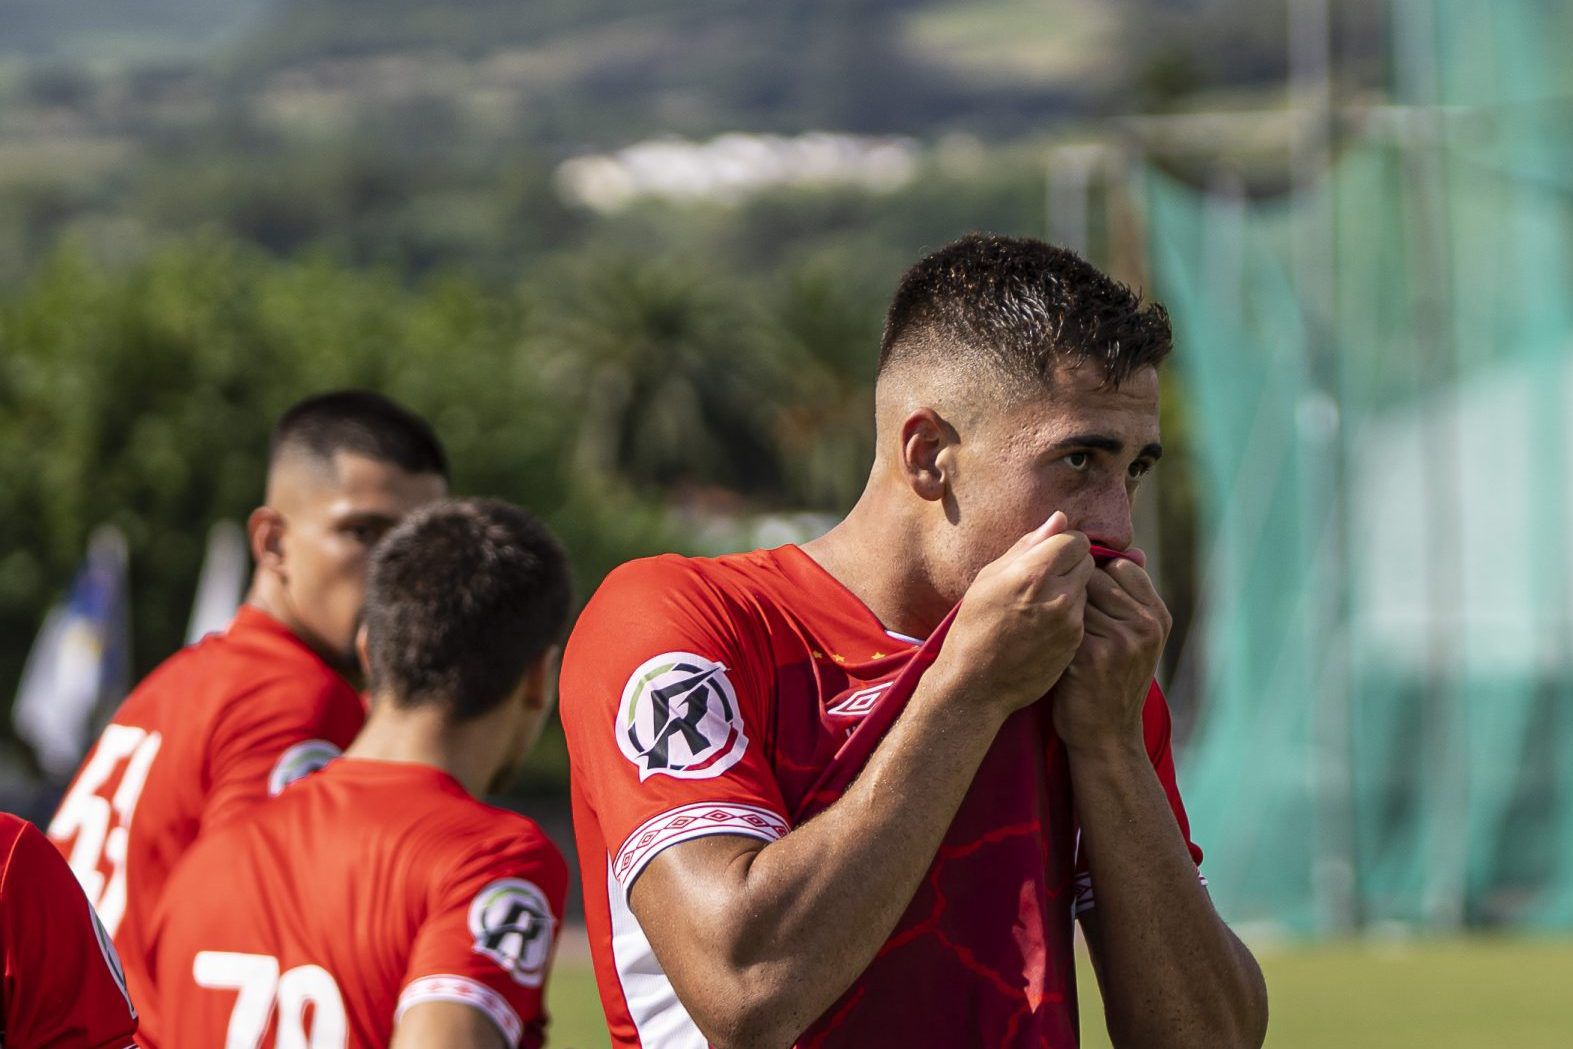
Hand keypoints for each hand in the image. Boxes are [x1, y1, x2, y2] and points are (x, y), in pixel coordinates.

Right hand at [936, 511, 1094, 717]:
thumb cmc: (975, 625)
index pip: (1075, 539)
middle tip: (1046, 577)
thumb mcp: (990, 578)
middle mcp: (1058, 594)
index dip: (1063, 543)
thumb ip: (1028, 546)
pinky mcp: (1076, 641)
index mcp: (1033, 572)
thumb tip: (1059, 519)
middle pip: (1086, 561)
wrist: (977, 682)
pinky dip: (1070, 613)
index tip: (1050, 553)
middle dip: (1071, 563)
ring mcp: (1071, 621)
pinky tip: (1045, 625)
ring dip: (1072, 588)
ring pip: (1088, 587)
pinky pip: (1083, 613)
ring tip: (1042, 604)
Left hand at [1052, 556, 1170, 752]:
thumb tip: (1135, 550)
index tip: (1083, 598)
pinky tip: (1047, 643)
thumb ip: (1133, 597)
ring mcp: (1120, 641)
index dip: (1096, 576)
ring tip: (1056, 631)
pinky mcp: (1091, 656)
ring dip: (1060, 609)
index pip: (1122, 566)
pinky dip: (1050, 629)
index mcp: (1158, 616)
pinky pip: (1061, 621)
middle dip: (1075, 591)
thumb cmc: (1113, 680)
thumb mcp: (1138, 638)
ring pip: (1075, 597)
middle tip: (1066, 617)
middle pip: (1095, 577)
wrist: (1106, 736)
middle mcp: (1144, 626)